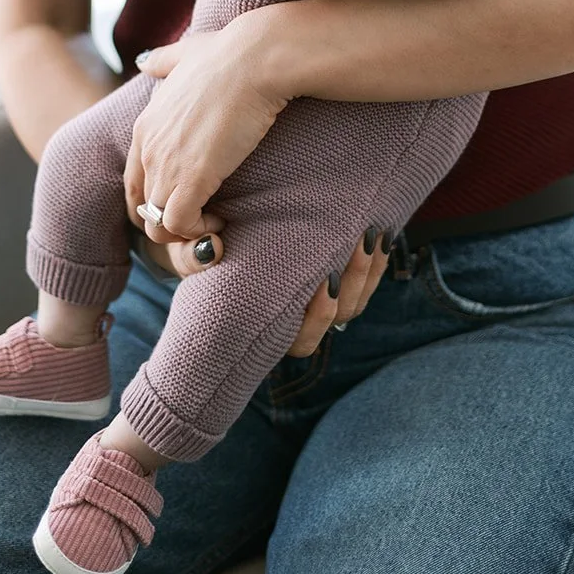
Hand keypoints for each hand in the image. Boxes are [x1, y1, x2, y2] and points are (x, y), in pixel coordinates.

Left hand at [126, 22, 287, 242]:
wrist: (256, 59)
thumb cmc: (230, 53)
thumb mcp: (186, 53)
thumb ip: (163, 60)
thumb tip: (145, 61)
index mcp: (146, 124)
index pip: (133, 182)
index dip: (155, 200)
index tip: (187, 200)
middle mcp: (149, 147)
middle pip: (144, 208)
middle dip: (170, 221)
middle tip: (202, 216)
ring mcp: (167, 164)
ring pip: (158, 224)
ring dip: (185, 231)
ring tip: (214, 220)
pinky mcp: (192, 178)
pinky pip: (180, 225)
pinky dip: (198, 231)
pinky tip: (221, 219)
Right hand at [134, 223, 394, 358]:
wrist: (218, 244)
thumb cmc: (205, 260)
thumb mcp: (191, 258)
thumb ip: (194, 257)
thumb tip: (211, 248)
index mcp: (267, 328)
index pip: (301, 341)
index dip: (318, 317)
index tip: (321, 284)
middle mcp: (299, 323)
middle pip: (339, 315)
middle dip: (352, 282)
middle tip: (356, 243)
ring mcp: (323, 305)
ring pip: (356, 301)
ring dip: (368, 269)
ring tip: (370, 232)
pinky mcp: (339, 284)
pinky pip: (367, 283)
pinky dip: (377, 261)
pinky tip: (381, 233)